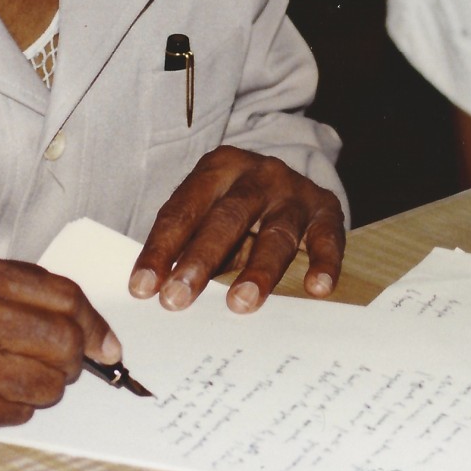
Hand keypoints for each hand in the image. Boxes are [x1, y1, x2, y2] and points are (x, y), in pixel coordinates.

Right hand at [0, 251, 118, 433]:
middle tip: (68, 364)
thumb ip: (6, 286)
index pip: (61, 295)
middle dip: (75, 358)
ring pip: (44, 384)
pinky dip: (15, 408)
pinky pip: (13, 413)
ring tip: (24, 378)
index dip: (93, 322)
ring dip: (46, 387)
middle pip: (61, 340)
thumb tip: (72, 314)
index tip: (105, 341)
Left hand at [129, 145, 344, 313]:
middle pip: (227, 217)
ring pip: (276, 232)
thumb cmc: (238, 209)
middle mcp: (258, 175)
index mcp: (218, 168)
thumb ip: (191, 243)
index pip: (184, 209)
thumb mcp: (210, 214)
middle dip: (200, 260)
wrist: (290, 180)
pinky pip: (328, 236)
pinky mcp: (327, 209)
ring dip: (258, 270)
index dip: (161, 249)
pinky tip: (317, 287)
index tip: (142, 288)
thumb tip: (160, 291)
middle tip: (177, 298)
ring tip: (239, 303)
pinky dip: (324, 261)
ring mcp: (294, 192)